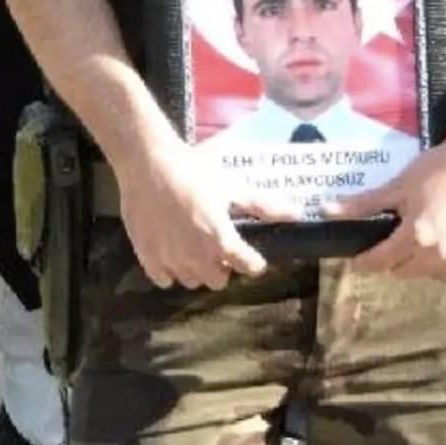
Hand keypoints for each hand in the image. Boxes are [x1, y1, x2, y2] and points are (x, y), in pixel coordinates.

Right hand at [114, 130, 278, 289]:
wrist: (148, 163)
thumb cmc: (193, 171)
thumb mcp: (232, 186)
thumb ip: (264, 205)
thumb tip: (297, 213)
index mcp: (222, 241)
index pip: (249, 267)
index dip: (253, 261)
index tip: (249, 254)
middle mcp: (198, 258)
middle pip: (219, 280)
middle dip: (223, 266)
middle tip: (216, 245)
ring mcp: (171, 261)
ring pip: (191, 281)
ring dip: (196, 268)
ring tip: (192, 245)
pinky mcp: (148, 258)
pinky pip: (164, 279)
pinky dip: (169, 270)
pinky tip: (170, 249)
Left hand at [324, 136, 445, 277]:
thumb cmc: (437, 170)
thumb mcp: (397, 186)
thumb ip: (362, 204)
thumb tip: (325, 210)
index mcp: (414, 237)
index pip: (381, 261)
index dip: (365, 262)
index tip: (357, 260)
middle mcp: (437, 254)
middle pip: (403, 272)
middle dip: (392, 261)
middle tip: (389, 242)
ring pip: (428, 273)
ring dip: (417, 263)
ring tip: (415, 242)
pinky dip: (441, 261)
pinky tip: (439, 243)